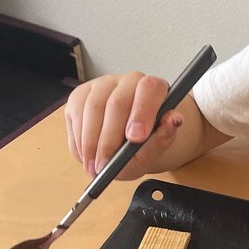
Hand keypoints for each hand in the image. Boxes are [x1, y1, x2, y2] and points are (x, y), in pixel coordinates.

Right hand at [65, 72, 183, 179]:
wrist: (129, 142)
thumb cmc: (146, 142)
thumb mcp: (156, 148)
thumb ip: (164, 137)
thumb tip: (173, 120)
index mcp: (153, 88)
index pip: (149, 89)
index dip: (142, 112)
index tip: (136, 138)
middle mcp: (127, 81)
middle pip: (116, 102)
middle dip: (110, 137)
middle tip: (107, 164)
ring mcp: (102, 85)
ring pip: (92, 108)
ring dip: (91, 143)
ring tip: (95, 166)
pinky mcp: (80, 95)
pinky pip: (75, 115)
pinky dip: (79, 141)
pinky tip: (87, 156)